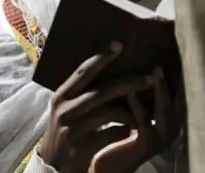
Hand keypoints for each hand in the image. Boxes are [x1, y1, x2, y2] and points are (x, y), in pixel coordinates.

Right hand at [38, 41, 155, 172]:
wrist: (53, 165)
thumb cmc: (66, 129)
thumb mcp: (67, 106)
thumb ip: (83, 90)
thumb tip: (111, 66)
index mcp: (62, 95)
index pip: (83, 72)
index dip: (101, 57)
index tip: (120, 44)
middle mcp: (65, 110)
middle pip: (102, 91)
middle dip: (130, 82)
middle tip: (151, 77)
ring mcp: (72, 129)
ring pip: (109, 112)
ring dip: (131, 110)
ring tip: (145, 111)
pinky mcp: (81, 147)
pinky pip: (111, 133)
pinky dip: (125, 129)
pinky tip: (133, 129)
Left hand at [88, 66, 184, 172]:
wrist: (108, 167)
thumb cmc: (119, 139)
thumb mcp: (134, 116)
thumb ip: (143, 99)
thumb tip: (145, 70)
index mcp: (170, 124)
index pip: (178, 98)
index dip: (178, 79)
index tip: (176, 57)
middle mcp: (171, 132)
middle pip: (177, 102)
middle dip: (173, 80)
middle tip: (167, 59)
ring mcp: (160, 140)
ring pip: (163, 111)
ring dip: (160, 90)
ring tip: (156, 71)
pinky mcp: (145, 146)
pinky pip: (144, 123)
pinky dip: (138, 106)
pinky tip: (131, 92)